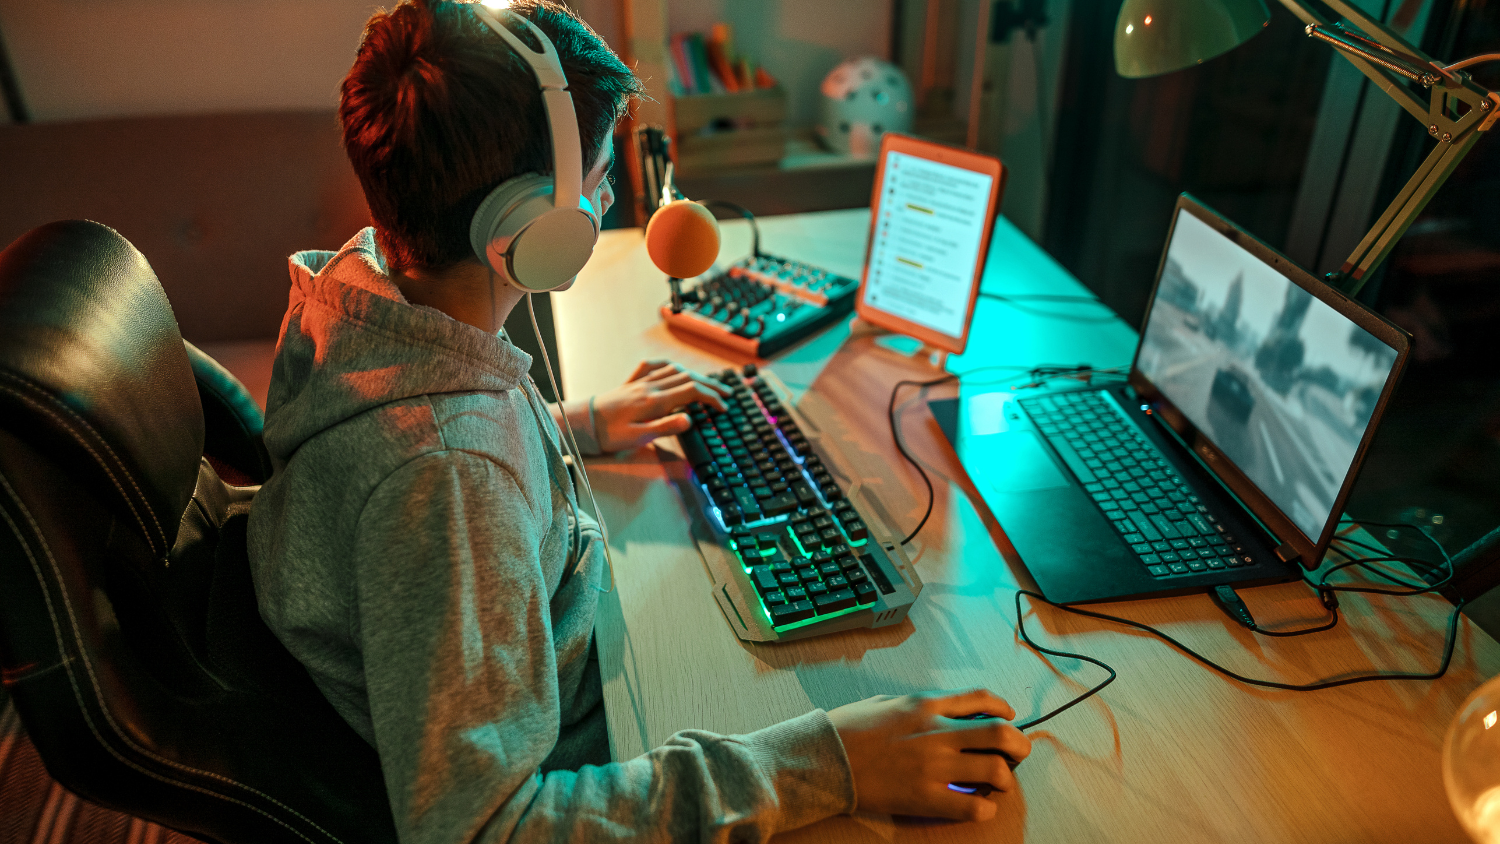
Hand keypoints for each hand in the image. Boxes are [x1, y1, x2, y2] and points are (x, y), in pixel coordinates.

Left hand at [591, 360, 730, 451]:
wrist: (584, 424)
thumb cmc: (610, 434)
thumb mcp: (639, 437)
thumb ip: (666, 427)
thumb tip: (690, 419)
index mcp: (655, 400)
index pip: (692, 391)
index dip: (711, 397)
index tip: (723, 407)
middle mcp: (650, 386)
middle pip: (688, 378)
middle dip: (710, 384)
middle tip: (726, 393)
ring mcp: (641, 382)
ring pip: (675, 370)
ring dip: (695, 374)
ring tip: (708, 382)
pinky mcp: (632, 382)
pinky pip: (654, 366)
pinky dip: (669, 365)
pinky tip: (674, 368)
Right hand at [828, 689, 1030, 821]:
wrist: (824, 756)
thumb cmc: (849, 727)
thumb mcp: (887, 701)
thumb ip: (919, 704)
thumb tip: (942, 710)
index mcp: (927, 704)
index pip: (982, 699)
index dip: (1004, 708)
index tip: (1008, 717)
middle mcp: (937, 731)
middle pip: (1001, 733)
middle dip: (1019, 744)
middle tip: (1017, 754)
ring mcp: (934, 766)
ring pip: (995, 770)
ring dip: (1004, 778)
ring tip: (997, 783)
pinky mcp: (925, 796)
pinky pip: (971, 806)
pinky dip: (984, 808)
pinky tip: (979, 806)